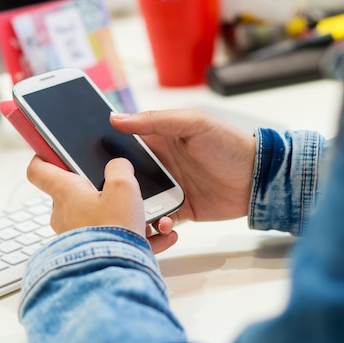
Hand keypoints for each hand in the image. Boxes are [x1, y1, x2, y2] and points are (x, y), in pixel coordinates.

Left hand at [27, 156, 178, 252]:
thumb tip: (118, 166)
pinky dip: (136, 236)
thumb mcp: (123, 186)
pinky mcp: (92, 252)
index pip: (38, 170)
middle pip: (76, 192)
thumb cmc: (113, 229)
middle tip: (123, 186)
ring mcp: (77, 234)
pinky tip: (161, 235)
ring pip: (100, 217)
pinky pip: (114, 239)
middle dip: (101, 188)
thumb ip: (119, 168)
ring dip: (124, 214)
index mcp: (65, 191)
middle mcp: (65, 213)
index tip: (52, 151)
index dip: (44, 156)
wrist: (113, 273)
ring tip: (151, 216)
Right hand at [110, 109, 255, 223]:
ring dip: (133, 207)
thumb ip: (155, 121)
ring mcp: (168, 188)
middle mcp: (159, 164)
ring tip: (131, 212)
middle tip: (102, 193)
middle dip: (114, 184)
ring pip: (138, 200)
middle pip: (126, 175)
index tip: (85, 157)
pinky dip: (155, 224)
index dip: (105, 149)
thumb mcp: (193, 124)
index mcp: (159, 140)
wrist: (258, 180)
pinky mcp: (179, 209)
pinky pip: (158, 219)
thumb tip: (115, 118)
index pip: (124, 143)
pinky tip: (163, 222)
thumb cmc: (229, 145)